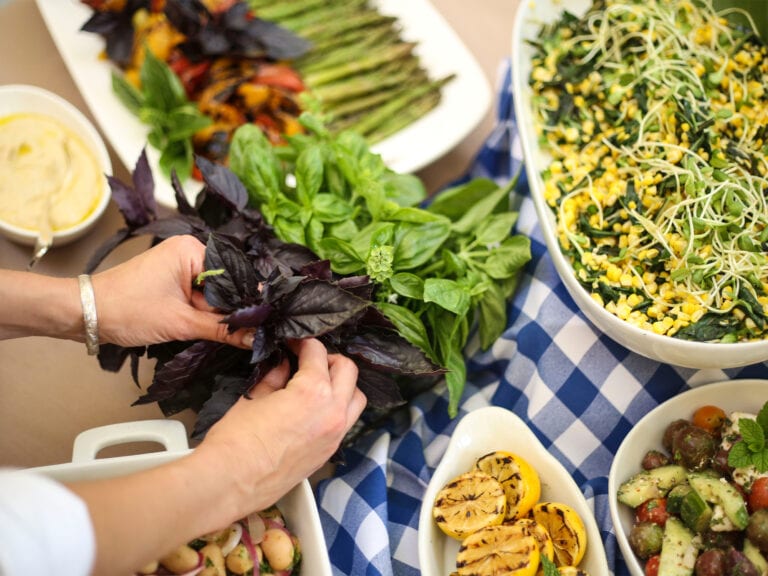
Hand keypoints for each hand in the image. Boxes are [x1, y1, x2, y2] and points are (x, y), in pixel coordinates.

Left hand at [92, 235, 250, 348]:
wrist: (86, 315)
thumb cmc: (128, 309)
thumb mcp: (181, 322)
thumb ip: (223, 330)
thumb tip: (256, 338)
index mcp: (192, 249)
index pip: (233, 275)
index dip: (245, 300)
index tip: (260, 323)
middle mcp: (188, 253)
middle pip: (224, 286)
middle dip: (229, 311)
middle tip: (247, 335)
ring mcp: (178, 268)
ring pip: (211, 296)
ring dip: (214, 316)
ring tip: (227, 334)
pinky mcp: (171, 283)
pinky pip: (197, 298)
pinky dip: (201, 315)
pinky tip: (208, 330)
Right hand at [195, 338, 366, 512]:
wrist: (230, 482)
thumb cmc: (236, 440)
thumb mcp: (254, 397)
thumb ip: (276, 376)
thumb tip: (285, 365)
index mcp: (314, 392)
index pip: (317, 352)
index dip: (302, 342)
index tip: (292, 343)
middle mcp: (333, 412)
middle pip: (348, 371)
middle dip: (329, 360)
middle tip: (307, 360)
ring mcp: (335, 435)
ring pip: (356, 398)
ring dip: (342, 385)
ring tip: (318, 384)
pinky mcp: (329, 452)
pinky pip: (346, 422)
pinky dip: (338, 409)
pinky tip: (315, 409)